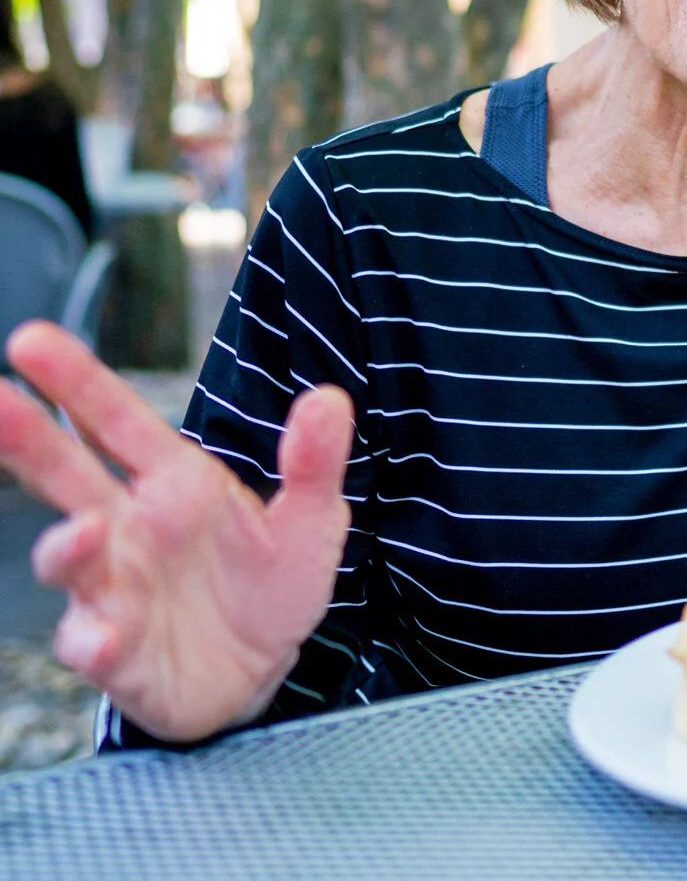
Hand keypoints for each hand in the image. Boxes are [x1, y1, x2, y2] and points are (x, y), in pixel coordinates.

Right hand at [0, 322, 353, 742]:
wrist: (266, 669)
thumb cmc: (274, 582)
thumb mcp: (312, 520)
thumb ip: (314, 462)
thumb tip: (331, 397)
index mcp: (174, 482)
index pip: (116, 421)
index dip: (77, 381)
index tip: (32, 341)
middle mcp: (128, 528)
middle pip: (65, 474)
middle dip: (26, 437)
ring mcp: (114, 589)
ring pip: (67, 560)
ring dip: (66, 547)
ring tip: (82, 532)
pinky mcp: (117, 652)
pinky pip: (90, 644)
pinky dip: (92, 641)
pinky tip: (104, 638)